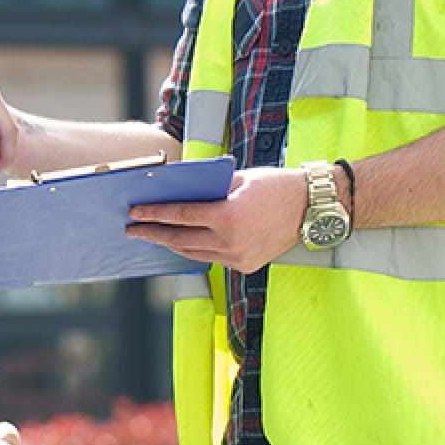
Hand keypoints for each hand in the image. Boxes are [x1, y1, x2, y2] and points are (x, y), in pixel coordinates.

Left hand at [127, 166, 306, 272]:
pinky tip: (182, 242)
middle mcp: (231, 242)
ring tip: (153, 236)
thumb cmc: (274, 186)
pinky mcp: (246, 266)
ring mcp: (239, 258)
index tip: (135, 212)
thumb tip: (178, 192)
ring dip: (171, 244)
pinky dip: (195, 250)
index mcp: (227, 217)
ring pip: (194, 254)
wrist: (310, 207)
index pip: (180, 216)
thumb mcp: (237, 179)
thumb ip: (208, 188)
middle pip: (181, 239)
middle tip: (133, 229)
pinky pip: (212, 258)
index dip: (154, 214)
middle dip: (154, 233)